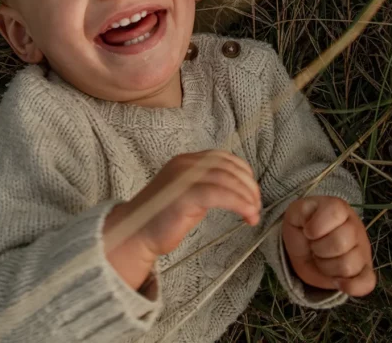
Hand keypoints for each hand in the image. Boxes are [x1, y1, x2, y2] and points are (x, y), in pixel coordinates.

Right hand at [104, 150, 260, 289]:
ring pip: (226, 180)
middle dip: (249, 187)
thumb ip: (208, 186)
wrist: (135, 234)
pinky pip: (219, 194)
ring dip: (247, 197)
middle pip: (228, 168)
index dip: (244, 173)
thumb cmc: (162, 219)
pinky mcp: (183, 195)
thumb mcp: (189, 195)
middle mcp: (185, 164)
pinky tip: (247, 215)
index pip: (224, 158)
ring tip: (253, 214)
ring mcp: (183, 178)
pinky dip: (238, 204)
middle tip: (256, 207)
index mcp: (187, 161)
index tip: (252, 193)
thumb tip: (239, 190)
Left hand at [283, 196, 374, 296]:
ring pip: (348, 266)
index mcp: (339, 209)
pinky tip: (338, 282)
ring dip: (326, 267)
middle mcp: (356, 228)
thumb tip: (311, 229)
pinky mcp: (365, 271)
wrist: (306, 246)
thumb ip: (300, 211)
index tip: (308, 231)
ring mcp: (363, 250)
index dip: (316, 227)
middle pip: (340, 243)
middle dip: (319, 249)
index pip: (334, 213)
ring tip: (323, 259)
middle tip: (315, 247)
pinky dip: (351, 286)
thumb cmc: (302, 227)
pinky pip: (366, 283)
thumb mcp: (295, 213)